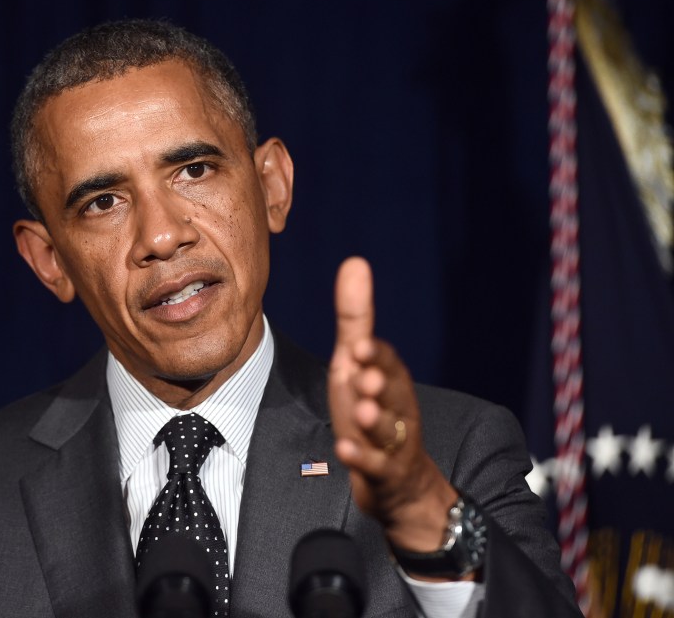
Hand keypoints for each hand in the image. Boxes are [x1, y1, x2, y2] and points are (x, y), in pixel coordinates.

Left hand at [329, 257, 458, 557]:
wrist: (398, 481)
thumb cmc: (371, 410)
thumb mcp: (357, 363)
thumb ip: (355, 318)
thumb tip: (355, 262)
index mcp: (390, 380)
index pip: (387, 362)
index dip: (376, 355)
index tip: (359, 345)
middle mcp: (396, 408)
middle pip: (394, 395)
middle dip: (382, 384)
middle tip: (366, 376)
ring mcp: (392, 443)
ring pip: (388, 431)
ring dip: (375, 421)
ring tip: (361, 411)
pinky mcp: (384, 474)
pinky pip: (375, 467)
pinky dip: (361, 459)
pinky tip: (344, 449)